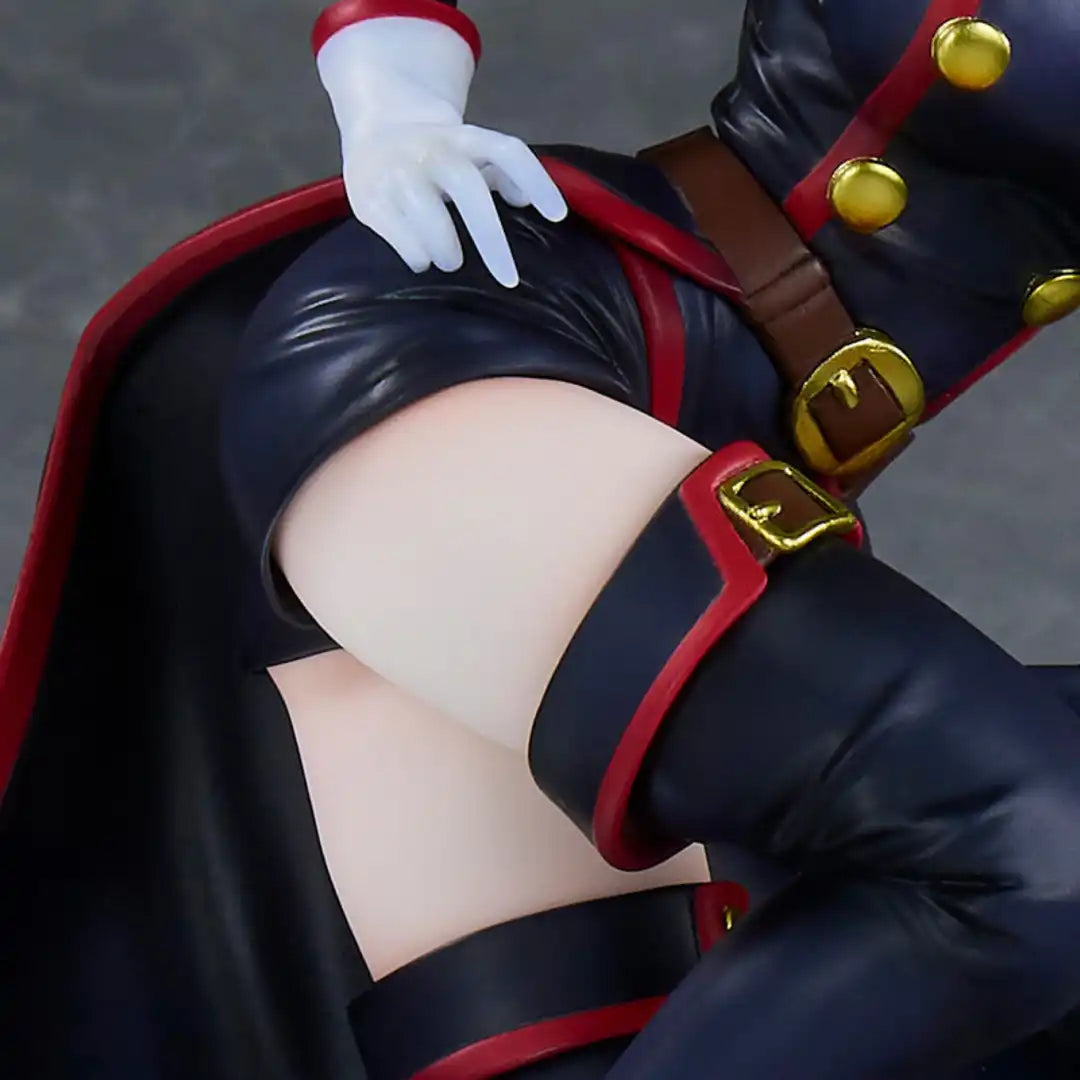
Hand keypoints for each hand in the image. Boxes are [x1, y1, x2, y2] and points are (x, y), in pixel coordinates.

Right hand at [342, 121, 567, 287]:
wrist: (375, 130)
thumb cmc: (438, 155)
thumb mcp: (471, 152)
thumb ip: (501, 173)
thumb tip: (524, 201)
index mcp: (464, 138)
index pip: (508, 152)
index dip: (536, 181)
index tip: (558, 217)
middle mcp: (432, 150)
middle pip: (469, 190)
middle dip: (491, 241)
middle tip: (508, 280)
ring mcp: (398, 173)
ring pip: (431, 217)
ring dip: (447, 250)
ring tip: (451, 261)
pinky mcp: (370, 199)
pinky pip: (402, 238)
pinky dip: (418, 256)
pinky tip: (423, 259)